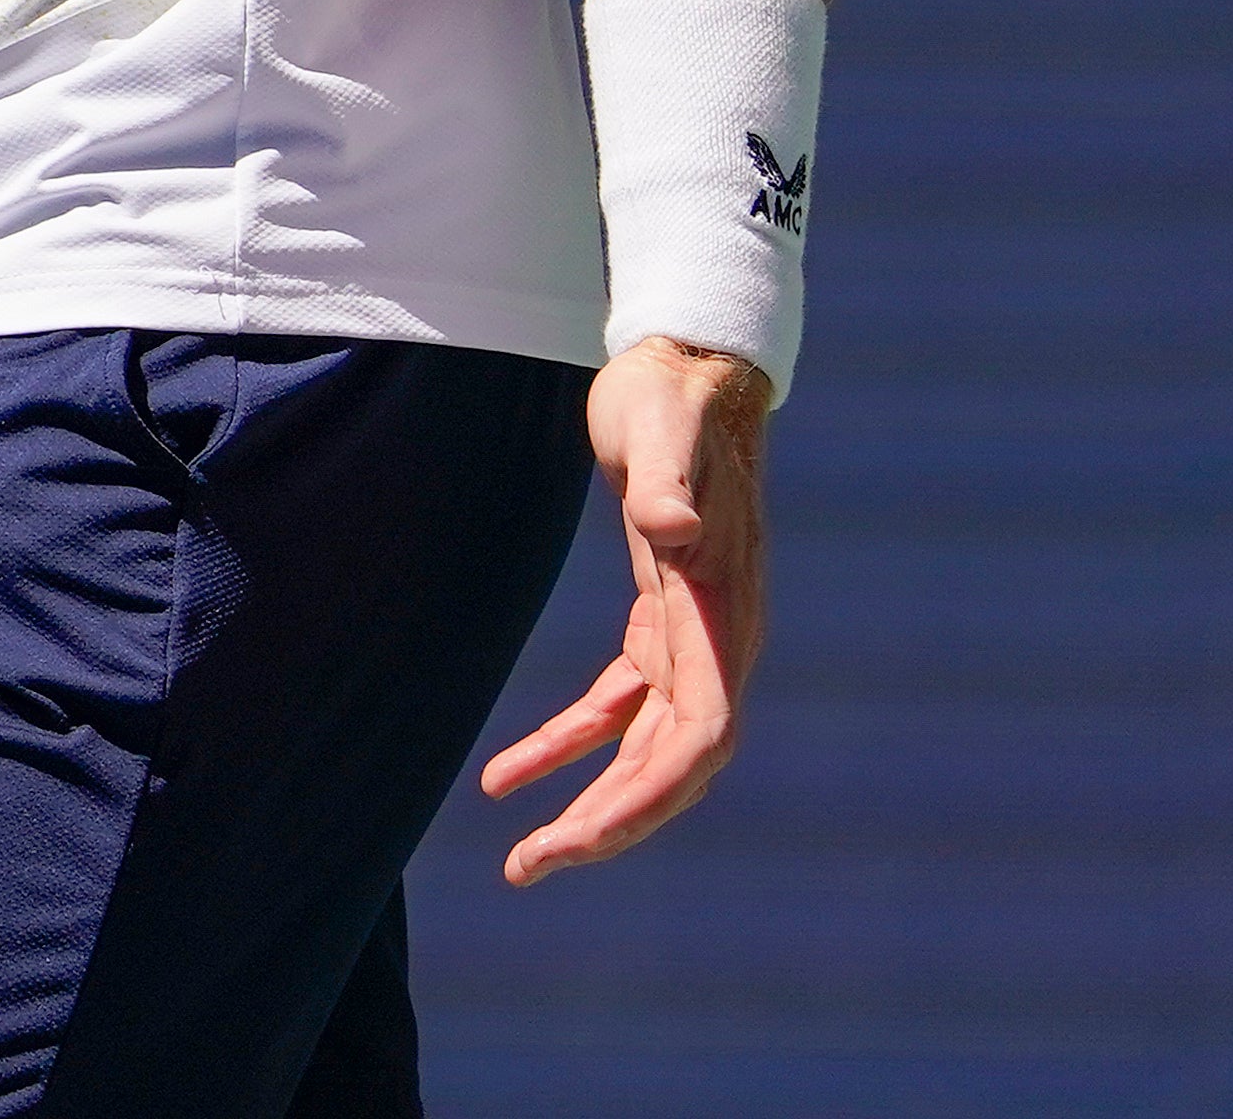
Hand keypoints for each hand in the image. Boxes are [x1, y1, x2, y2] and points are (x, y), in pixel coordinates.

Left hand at [478, 335, 770, 883]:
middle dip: (610, 822)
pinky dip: (570, 745)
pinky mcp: (661, 620)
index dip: (646, 796)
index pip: (699, 737)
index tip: (579, 836)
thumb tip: (674, 528)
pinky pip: (620, 707)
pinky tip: (508, 773)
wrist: (688, 364)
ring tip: (524, 858)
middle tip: (529, 867)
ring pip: (649, 750)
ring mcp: (694, 635)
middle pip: (674, 764)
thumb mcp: (660, 429)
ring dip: (592, 803)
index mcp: (724, 612)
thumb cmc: (671, 395)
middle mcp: (721, 639)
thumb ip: (665, 482)